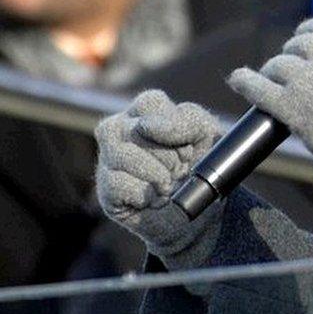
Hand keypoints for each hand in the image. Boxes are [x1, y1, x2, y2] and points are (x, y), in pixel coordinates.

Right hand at [95, 90, 223, 268]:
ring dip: (158, 173)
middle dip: (169, 154)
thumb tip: (146, 127)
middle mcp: (119, 129)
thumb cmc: (202, 165)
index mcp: (145, 111)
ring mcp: (107, 159)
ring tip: (168, 184)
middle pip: (137, 129)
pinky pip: (118, 183)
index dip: (174, 127)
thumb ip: (186, 120)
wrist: (200, 212)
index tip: (188, 147)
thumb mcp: (207, 135)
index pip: (150, 101)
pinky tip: (153, 199)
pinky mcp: (105, 189)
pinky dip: (144, 194)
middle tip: (180, 169)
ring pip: (123, 154)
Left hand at [227, 14, 312, 203]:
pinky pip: (257, 87)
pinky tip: (238, 79)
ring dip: (274, 71)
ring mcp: (307, 81)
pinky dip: (245, 81)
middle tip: (293, 69)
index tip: (306, 35)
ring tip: (275, 83)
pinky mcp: (290, 107)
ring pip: (278, 65)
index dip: (311, 29)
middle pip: (299, 43)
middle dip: (293, 53)